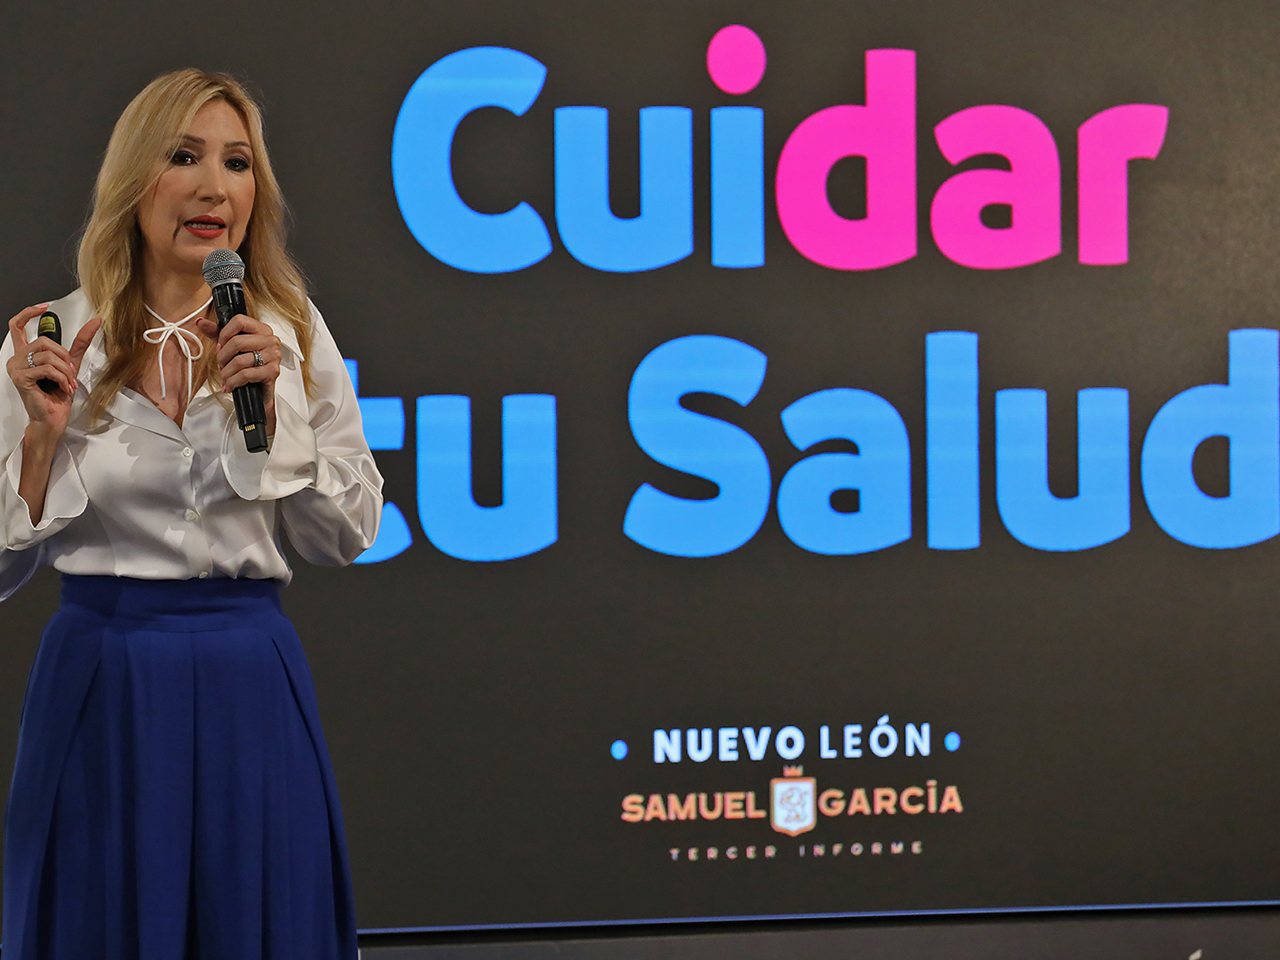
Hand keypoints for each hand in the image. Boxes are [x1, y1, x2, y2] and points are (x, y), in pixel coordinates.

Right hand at [6, 304, 101, 440]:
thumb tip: (95, 322)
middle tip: (70, 373)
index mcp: (25, 354)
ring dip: (65, 371)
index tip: (44, 308)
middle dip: (63, 357)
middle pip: (43, 341)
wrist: (53, 418)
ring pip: (47, 356)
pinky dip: (61, 378)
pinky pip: (47, 369)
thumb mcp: (70, 364)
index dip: (28, 313)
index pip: (17, 326)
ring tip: (68, 383)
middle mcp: (17, 359)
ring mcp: (16, 368)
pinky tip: (63, 388)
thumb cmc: (57, 396)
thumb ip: (79, 343)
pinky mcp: (20, 378)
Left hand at [196, 313, 281, 433]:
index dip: (224, 334)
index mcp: (262, 329)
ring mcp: (273, 356)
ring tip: (225, 377)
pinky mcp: (273, 372)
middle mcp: (270, 340)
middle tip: (221, 365)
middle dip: (222, 357)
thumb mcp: (231, 346)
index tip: (220, 345)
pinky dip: (233, 382)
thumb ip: (216, 333)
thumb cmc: (247, 366)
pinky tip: (231, 385)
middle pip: (237, 342)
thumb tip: (200, 322)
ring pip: (239, 361)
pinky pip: (245, 375)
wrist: (260, 391)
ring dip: (226, 373)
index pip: (239, 321)